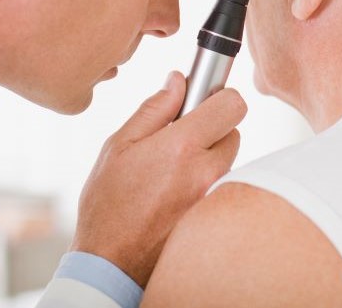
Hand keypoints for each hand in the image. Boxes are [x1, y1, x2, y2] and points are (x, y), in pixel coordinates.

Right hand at [70, 71, 246, 286]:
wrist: (111, 260)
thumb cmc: (108, 203)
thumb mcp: (119, 146)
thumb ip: (154, 109)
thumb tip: (178, 80)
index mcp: (181, 147)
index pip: (232, 105)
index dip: (220, 96)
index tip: (203, 99)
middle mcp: (205, 172)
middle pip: (233, 130)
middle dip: (212, 127)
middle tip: (180, 137)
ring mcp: (213, 196)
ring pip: (228, 158)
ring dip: (209, 155)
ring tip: (173, 168)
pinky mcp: (214, 214)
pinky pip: (222, 183)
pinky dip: (206, 179)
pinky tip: (177, 189)